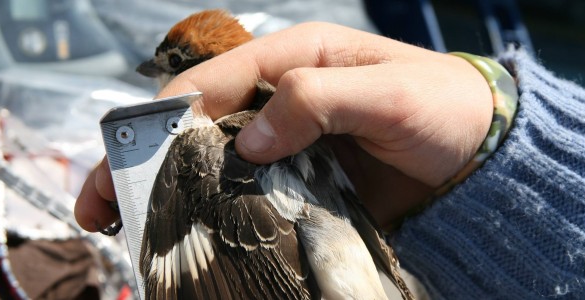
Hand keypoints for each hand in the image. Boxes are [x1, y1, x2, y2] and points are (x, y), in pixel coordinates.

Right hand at [74, 22, 491, 230]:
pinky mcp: (304, 181)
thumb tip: (251, 141)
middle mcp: (283, 99)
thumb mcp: (387, 93)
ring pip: (219, 165)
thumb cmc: (444, 109)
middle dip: (147, 161)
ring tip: (132, 229)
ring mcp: (291, 144)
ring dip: (176, 194)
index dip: (164, 119)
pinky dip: (222, 214)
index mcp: (295, 60)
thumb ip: (318, 101)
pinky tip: (196, 237)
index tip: (127, 160)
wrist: (483, 155)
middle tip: (101, 204)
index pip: (213, 82)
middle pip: (200, 126)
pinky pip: (254, 196)